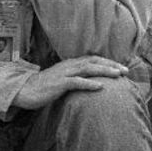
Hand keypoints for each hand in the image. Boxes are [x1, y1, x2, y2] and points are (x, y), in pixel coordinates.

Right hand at [12, 55, 126, 109]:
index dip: (108, 62)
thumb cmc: (44, 88)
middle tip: (126, 70)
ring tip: (118, 75)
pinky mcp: (59, 84)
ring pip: (88, 69)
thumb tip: (89, 83)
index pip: (93, 59)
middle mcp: (69, 65)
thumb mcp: (62, 81)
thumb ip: (75, 79)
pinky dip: (89, 84)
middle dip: (111, 65)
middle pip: (94, 61)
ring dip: (104, 71)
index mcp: (70, 64)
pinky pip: (76, 82)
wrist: (25, 91)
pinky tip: (100, 87)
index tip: (121, 68)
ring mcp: (64, 73)